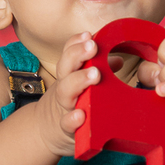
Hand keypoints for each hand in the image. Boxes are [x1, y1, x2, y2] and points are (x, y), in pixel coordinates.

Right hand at [32, 32, 99, 158]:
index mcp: (70, 74)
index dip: (76, 43)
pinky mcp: (66, 129)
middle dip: (77, 54)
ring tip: (95, 74)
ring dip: (79, 81)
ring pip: (66, 91)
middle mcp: (65, 87)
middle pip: (66, 67)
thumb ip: (101, 70)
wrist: (46, 130)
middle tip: (92, 46)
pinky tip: (80, 115)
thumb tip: (118, 59)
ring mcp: (64, 107)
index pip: (69, 53)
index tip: (88, 35)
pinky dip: (72, 120)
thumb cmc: (73, 101)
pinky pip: (66, 125)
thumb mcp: (83, 83)